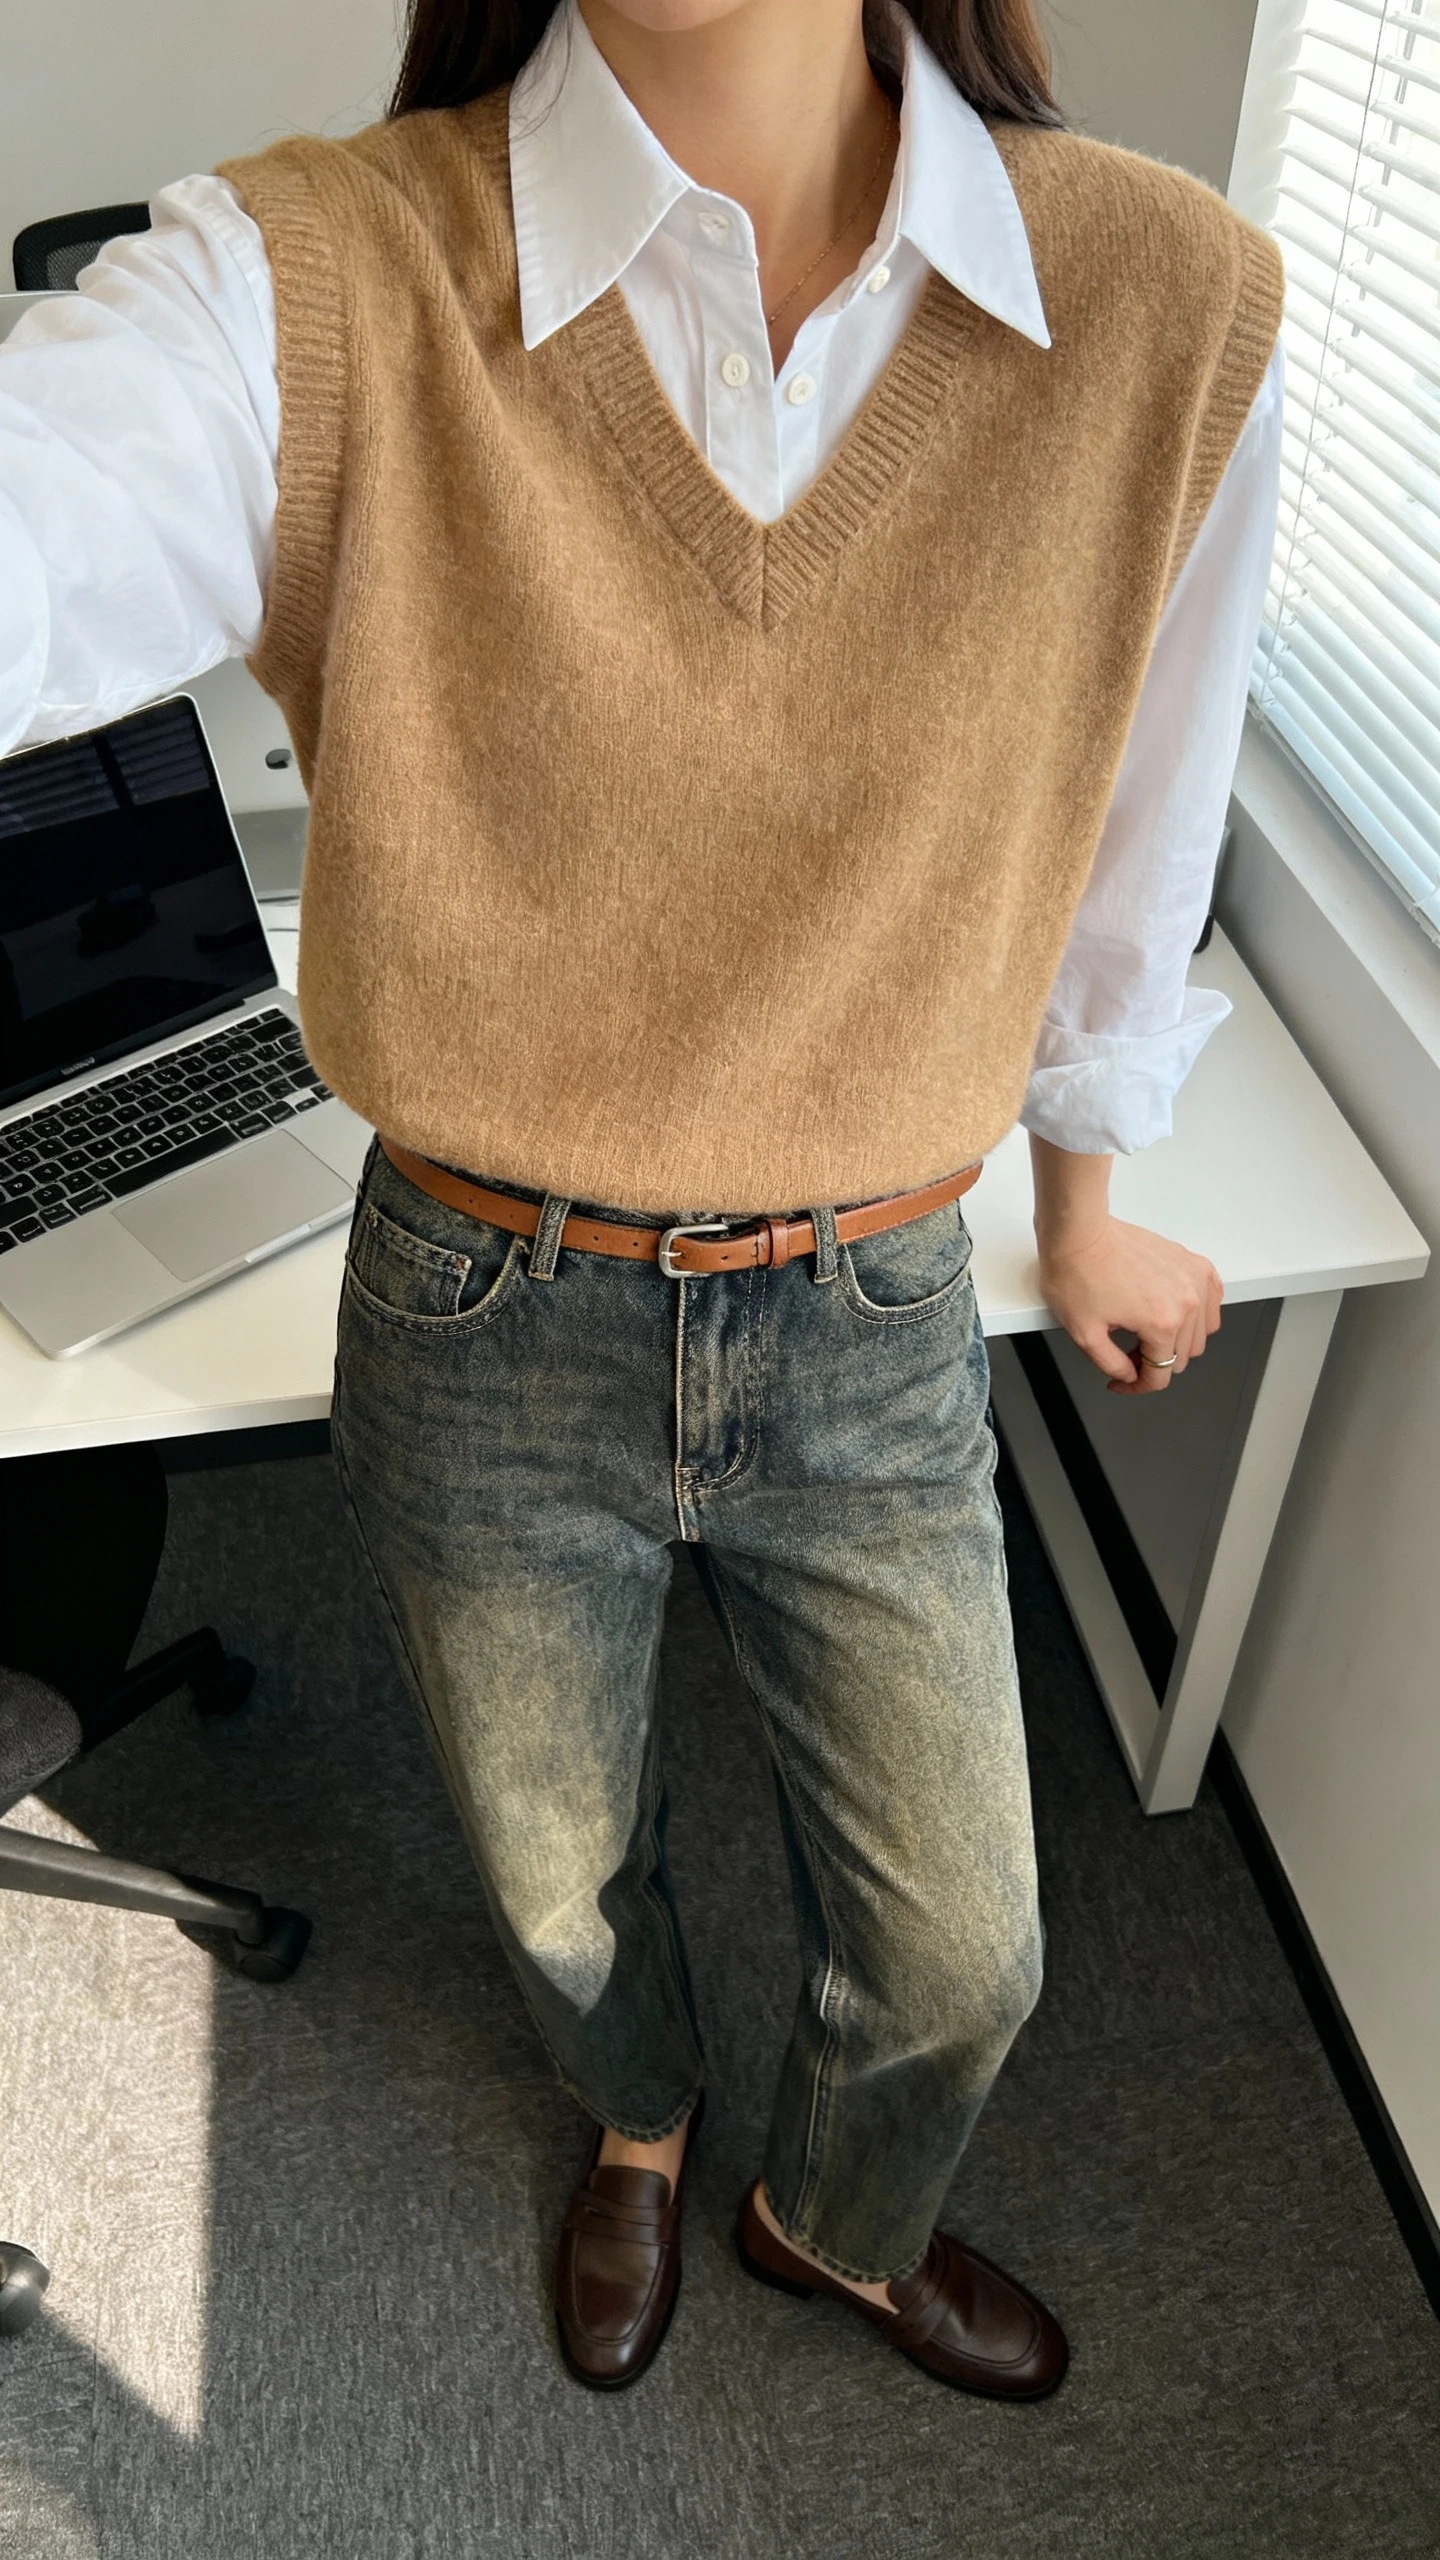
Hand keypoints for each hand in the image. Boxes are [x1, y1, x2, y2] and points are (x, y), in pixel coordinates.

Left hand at [1028, 1134, 1221, 1395]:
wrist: (1080, 1232)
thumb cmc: (1078, 1272)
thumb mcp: (1084, 1334)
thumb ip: (1112, 1364)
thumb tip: (1130, 1375)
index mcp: (1162, 1323)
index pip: (1160, 1375)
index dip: (1137, 1386)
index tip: (1122, 1382)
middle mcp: (1187, 1302)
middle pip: (1182, 1357)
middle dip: (1153, 1362)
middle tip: (1126, 1354)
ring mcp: (1194, 1280)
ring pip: (1201, 1334)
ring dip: (1176, 1341)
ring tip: (1147, 1333)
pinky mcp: (1194, 1263)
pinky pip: (1212, 1302)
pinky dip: (1198, 1314)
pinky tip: (1175, 1313)